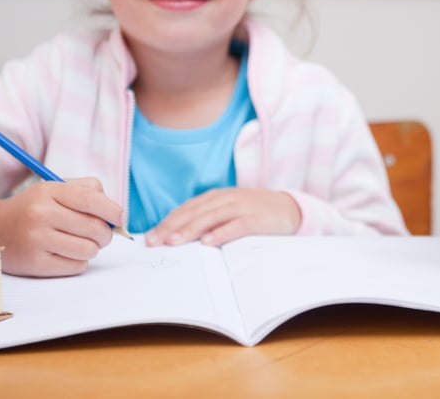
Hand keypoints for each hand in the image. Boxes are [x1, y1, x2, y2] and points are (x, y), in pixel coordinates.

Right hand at [0, 177, 122, 276]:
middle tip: (101, 234)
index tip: (120, 218)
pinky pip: (76, 266)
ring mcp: (37, 240)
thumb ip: (86, 191)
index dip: (113, 211)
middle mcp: (42, 215)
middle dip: (106, 233)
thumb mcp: (54, 188)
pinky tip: (67, 253)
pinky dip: (79, 261)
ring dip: (92, 248)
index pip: (92, 200)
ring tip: (81, 243)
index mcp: (49, 192)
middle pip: (94, 228)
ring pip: (88, 249)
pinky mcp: (35, 264)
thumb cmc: (32, 208)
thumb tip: (116, 212)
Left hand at [145, 187, 300, 247]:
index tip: (149, 238)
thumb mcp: (229, 211)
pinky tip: (208, 242)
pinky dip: (221, 233)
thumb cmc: (255, 213)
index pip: (186, 209)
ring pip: (210, 217)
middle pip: (193, 212)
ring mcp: (241, 206)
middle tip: (154, 242)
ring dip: (190, 229)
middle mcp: (226, 198)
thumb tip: (177, 236)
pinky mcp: (256, 218)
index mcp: (216, 197)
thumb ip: (208, 219)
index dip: (167, 222)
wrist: (290, 208)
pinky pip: (236, 225)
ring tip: (174, 242)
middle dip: (171, 227)